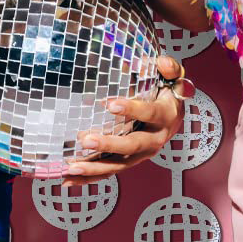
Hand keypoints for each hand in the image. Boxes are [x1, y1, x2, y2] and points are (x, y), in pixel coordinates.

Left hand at [63, 57, 185, 186]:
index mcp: (165, 117)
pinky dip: (89, 177)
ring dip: (94, 167)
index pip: (149, 114)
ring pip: (118, 165)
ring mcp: (141, 154)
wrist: (173, 115)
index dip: (132, 109)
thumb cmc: (167, 92)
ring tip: (72, 167)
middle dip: (108, 145)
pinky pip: (109, 171)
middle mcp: (154, 140)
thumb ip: (170, 68)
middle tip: (86, 140)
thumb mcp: (173, 76)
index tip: (110, 103)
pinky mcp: (128, 162)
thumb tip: (163, 63)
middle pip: (132, 145)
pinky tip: (69, 178)